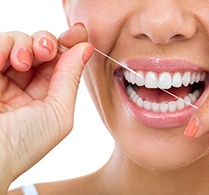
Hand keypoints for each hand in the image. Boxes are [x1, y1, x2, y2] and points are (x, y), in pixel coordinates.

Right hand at [0, 24, 92, 191]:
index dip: (71, 46)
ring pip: (20, 42)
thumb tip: (86, 48)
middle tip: (46, 51)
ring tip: (22, 62)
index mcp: (47, 98)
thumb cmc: (23, 144)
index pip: (61, 64)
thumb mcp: (58, 113)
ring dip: (25, 44)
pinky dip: (2, 45)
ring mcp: (3, 77)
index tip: (79, 32)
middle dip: (48, 43)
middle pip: (42, 49)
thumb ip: (70, 79)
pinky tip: (2, 61)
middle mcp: (26, 86)